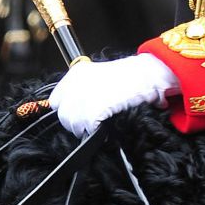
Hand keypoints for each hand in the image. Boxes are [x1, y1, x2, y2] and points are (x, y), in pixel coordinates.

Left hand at [49, 53, 178, 139]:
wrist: (148, 74)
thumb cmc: (131, 76)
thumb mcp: (101, 77)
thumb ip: (84, 91)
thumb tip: (75, 110)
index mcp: (76, 74)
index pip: (56, 101)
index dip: (66, 111)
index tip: (76, 116)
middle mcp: (76, 83)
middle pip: (63, 115)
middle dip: (75, 123)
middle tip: (89, 125)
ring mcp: (84, 95)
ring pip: (73, 124)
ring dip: (85, 129)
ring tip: (98, 126)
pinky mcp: (95, 107)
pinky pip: (87, 127)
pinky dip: (95, 131)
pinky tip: (104, 126)